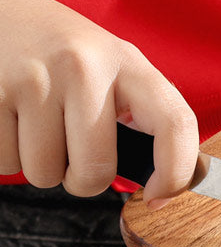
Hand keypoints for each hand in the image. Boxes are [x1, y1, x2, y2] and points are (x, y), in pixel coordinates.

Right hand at [0, 0, 198, 203]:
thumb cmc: (62, 51)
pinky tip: (10, 118)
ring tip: (37, 124)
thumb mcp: (110, 64)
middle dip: (83, 180)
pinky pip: (4, 163)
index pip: (175, 123)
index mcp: (127, 61)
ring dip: (40, 165)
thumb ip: (140, 113)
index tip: (159, 196)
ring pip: (43, 173)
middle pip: (95, 171)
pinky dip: (6, 153)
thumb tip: (171, 181)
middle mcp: (84, 67)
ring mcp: (33, 80)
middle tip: (73, 153)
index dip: (177, 173)